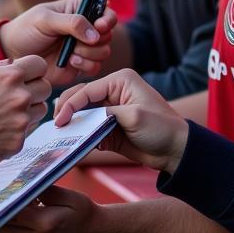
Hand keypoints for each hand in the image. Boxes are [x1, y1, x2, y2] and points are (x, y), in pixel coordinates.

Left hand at [0, 0, 117, 85]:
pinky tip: (70, 62)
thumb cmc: (27, 29)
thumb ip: (71, 22)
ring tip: (71, 52)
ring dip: (91, 53)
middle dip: (97, 39)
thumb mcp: (45, 19)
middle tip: (78, 42)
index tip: (99, 26)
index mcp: (78, 9)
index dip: (107, 18)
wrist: (15, 53)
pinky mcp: (80, 64)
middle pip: (108, 33)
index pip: (104, 9)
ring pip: (104, 51)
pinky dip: (86, 65)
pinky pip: (96, 67)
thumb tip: (95, 34)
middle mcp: (85, 27)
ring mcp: (83, 47)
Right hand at [0, 55, 51, 169]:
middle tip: (14, 97)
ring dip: (29, 110)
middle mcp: (19, 96)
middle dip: (33, 90)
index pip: (40, 64)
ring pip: (41, 110)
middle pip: (45, 87)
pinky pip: (27, 131)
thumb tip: (11, 63)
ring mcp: (21, 120)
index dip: (32, 70)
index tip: (23, 76)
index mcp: (8, 76)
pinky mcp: (18, 141)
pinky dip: (16, 131)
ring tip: (5, 114)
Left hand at [0, 185, 104, 232]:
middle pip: (4, 227)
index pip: (14, 214)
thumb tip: (22, 183)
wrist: (96, 232)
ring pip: (7, 232)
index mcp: (46, 225)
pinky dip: (10, 222)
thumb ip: (44, 190)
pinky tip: (7, 207)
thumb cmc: (84, 210)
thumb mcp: (68, 195)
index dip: (0, 203)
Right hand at [54, 69, 188, 173]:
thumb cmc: (162, 128)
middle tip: (56, 126)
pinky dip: (80, 134)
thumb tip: (81, 121)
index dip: (70, 104)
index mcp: (120, 80)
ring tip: (59, 134)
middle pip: (81, 98)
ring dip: (72, 123)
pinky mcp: (108, 127)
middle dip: (67, 110)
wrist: (176, 151)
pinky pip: (89, 129)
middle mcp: (112, 92)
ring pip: (82, 114)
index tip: (60, 120)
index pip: (87, 90)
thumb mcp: (134, 117)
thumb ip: (105, 114)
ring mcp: (110, 110)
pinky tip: (71, 142)